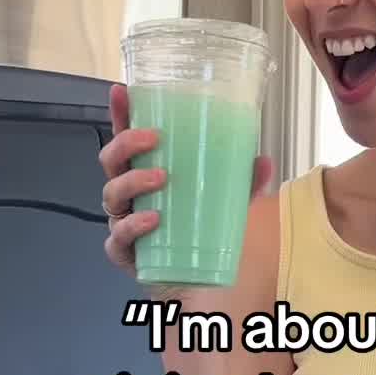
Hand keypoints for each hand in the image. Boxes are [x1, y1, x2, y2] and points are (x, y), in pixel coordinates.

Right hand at [100, 82, 273, 279]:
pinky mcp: (125, 251)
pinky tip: (153, 220)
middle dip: (126, 143)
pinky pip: (118, 236)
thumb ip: (243, 181)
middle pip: (111, 160)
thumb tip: (264, 160)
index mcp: (144, 172)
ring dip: (133, 181)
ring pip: (112, 194)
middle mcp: (128, 194)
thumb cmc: (199, 231)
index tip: (121, 92)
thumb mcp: (224, 202)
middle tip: (154, 138)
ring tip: (160, 178)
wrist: (193, 282)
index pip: (126, 137)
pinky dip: (133, 226)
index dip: (120, 114)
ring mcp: (122, 221)